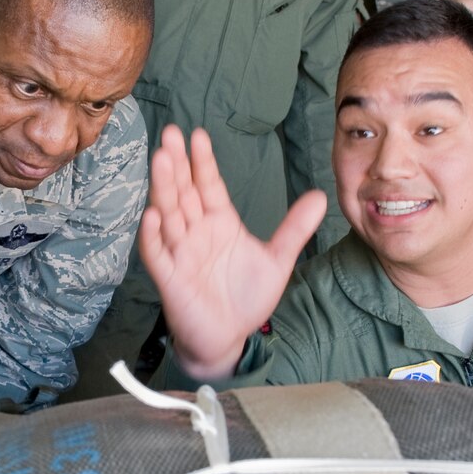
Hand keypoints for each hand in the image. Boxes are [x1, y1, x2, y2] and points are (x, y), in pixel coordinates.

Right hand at [136, 126, 325, 380]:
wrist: (228, 339)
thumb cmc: (246, 299)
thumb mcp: (277, 259)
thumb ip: (295, 228)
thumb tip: (320, 195)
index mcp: (220, 223)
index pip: (209, 186)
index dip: (203, 162)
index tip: (198, 135)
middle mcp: (196, 233)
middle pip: (184, 193)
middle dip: (177, 165)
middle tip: (170, 134)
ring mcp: (180, 254)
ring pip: (169, 216)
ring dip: (163, 189)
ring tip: (161, 160)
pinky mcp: (170, 279)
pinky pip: (157, 255)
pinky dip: (152, 236)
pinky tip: (152, 216)